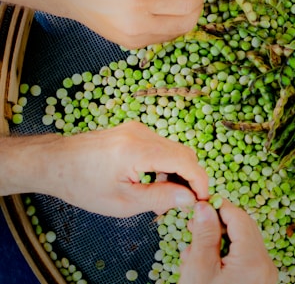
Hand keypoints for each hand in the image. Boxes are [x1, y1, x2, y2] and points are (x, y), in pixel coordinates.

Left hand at [38, 121, 208, 216]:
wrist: (55, 162)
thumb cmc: (83, 185)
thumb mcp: (122, 202)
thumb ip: (159, 198)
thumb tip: (190, 198)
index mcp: (138, 150)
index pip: (185, 161)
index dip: (200, 181)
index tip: (202, 199)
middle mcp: (141, 133)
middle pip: (184, 152)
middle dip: (190, 177)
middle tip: (182, 201)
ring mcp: (138, 128)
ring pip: (174, 149)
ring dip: (177, 171)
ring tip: (162, 195)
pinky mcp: (134, 130)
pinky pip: (161, 145)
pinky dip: (165, 163)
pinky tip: (152, 180)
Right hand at [60, 0, 207, 48]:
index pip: (189, 1)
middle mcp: (138, 25)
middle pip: (190, 19)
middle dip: (195, 0)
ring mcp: (135, 39)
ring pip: (181, 30)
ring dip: (184, 11)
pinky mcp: (133, 45)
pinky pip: (167, 35)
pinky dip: (172, 20)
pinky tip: (156, 4)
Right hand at [179, 200, 277, 283]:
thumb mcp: (199, 270)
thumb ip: (204, 236)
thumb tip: (205, 207)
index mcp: (254, 259)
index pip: (239, 217)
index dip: (219, 206)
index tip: (200, 203)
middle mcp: (265, 266)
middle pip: (244, 229)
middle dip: (218, 224)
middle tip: (194, 225)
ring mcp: (264, 277)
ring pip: (242, 245)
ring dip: (218, 241)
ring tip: (192, 250)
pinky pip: (243, 261)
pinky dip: (224, 257)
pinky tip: (202, 264)